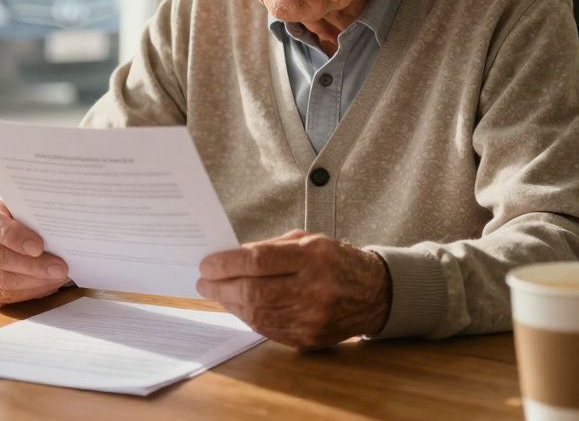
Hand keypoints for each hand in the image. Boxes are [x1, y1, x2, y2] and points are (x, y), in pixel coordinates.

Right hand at [0, 197, 68, 305]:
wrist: (11, 228)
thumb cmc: (22, 214)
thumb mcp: (25, 206)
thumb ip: (34, 215)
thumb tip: (59, 231)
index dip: (14, 236)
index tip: (39, 246)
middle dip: (31, 265)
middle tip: (60, 268)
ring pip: (0, 279)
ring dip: (33, 281)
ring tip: (58, 277)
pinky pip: (3, 295)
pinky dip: (29, 292)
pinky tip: (48, 285)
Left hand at [196, 229, 390, 349]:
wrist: (373, 294)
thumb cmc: (335, 261)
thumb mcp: (308, 241)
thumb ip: (270, 248)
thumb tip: (229, 259)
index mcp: (314, 257)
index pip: (259, 261)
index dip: (227, 264)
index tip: (207, 264)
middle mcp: (314, 289)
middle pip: (254, 292)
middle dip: (221, 287)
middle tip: (204, 281)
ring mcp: (312, 318)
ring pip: (257, 314)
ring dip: (230, 303)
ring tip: (217, 293)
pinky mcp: (308, 338)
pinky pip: (267, 329)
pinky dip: (247, 317)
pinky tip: (238, 306)